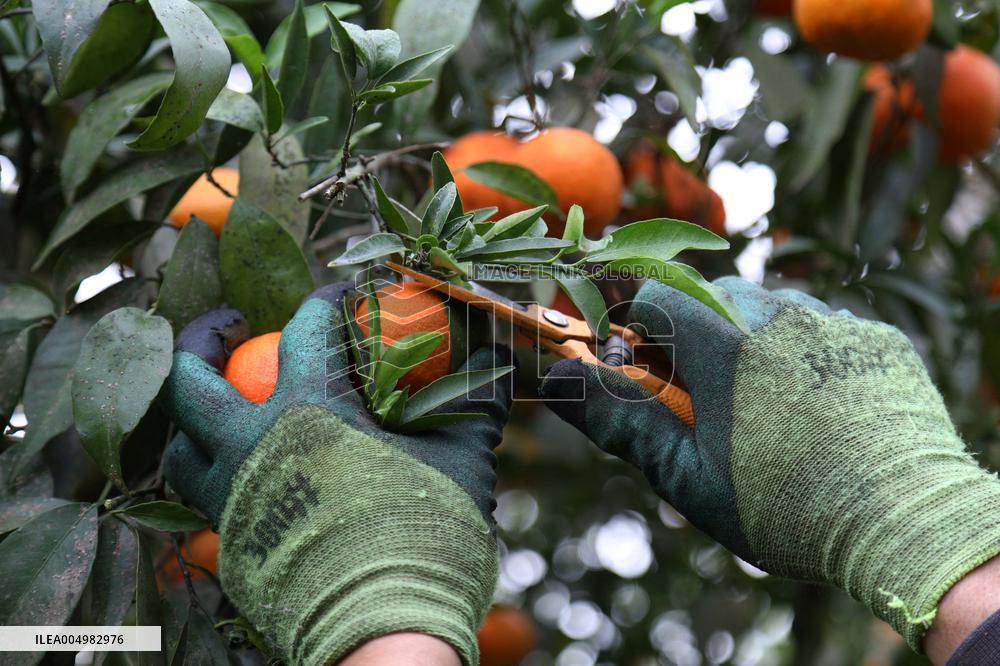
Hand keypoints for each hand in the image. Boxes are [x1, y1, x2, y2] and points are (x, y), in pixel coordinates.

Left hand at [160, 283, 512, 665]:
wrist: (387, 628)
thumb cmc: (426, 534)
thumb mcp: (461, 460)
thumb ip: (474, 402)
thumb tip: (499, 359)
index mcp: (309, 412)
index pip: (304, 333)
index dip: (322, 304)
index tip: (338, 297)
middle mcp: (253, 449)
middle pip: (191, 382)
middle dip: (199, 343)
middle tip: (224, 330)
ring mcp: (234, 503)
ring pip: (180, 449)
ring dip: (192, 419)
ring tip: (217, 406)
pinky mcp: (232, 551)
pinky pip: (199, 505)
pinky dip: (209, 478)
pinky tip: (239, 477)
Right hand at [541, 277, 999, 652]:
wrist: (905, 525)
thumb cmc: (785, 509)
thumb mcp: (687, 474)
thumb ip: (619, 417)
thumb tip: (555, 378)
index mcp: (724, 341)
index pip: (653, 295)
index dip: (635, 330)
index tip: (640, 372)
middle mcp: (779, 312)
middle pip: (708, 298)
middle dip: (689, 338)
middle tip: (698, 398)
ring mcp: (833, 321)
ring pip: (764, 307)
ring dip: (744, 340)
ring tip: (757, 406)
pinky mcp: (875, 337)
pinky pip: (819, 325)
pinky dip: (799, 351)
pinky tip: (809, 404)